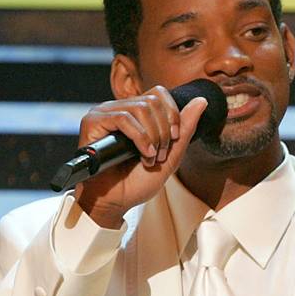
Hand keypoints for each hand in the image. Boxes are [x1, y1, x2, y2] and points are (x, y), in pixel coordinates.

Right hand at [74, 86, 209, 228]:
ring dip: (152, 138)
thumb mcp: (171, 154)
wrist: (116, 201)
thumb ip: (185, 129)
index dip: (172, 114)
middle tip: (159, 155)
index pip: (159, 94)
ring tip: (148, 158)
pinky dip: (140, 138)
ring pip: (140, 108)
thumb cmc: (138, 181)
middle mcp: (119, 109)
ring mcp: (104, 113)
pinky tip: (142, 155)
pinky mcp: (92, 121)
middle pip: (152, 101)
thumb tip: (202, 101)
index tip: (174, 139)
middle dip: (163, 132)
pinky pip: (123, 118)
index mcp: (136, 113)